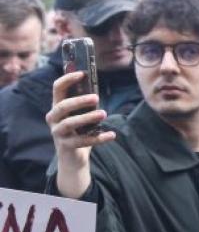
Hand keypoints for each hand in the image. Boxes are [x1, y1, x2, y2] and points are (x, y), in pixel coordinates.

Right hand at [46, 71, 116, 197]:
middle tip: (97, 97)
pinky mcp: (66, 146)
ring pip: (69, 123)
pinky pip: (81, 141)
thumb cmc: (79, 130)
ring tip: (104, 113)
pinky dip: (98, 138)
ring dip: (87, 117)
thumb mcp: (81, 115)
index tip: (82, 73)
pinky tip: (112, 135)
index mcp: (57, 106)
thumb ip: (86, 104)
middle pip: (62, 106)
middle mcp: (53, 119)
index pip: (57, 89)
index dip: (67, 79)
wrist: (73, 158)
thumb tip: (98, 89)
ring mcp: (58, 133)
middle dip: (79, 101)